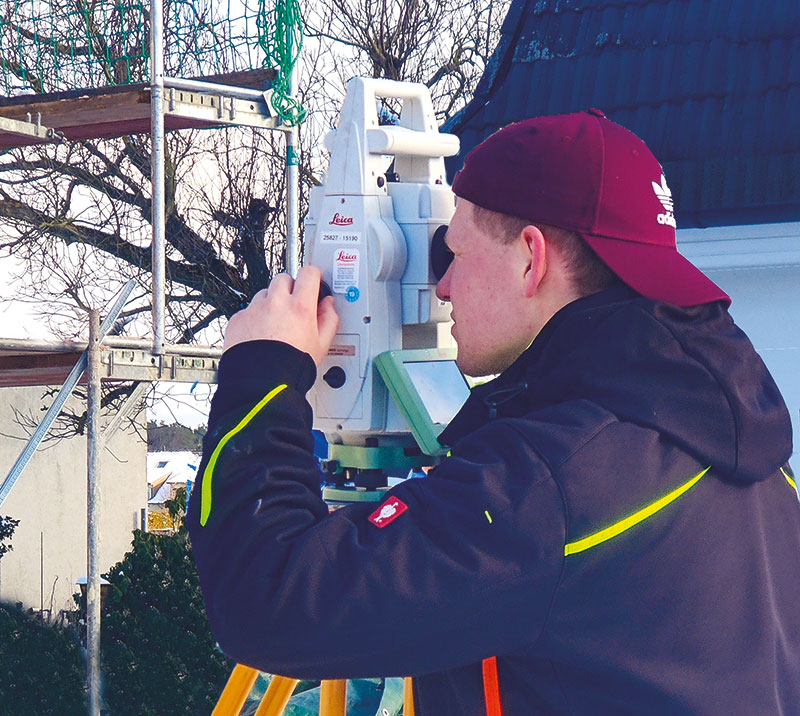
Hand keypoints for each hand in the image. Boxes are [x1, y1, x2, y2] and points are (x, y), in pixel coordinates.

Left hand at [223, 266, 339, 365]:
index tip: (313, 282)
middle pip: (284, 278)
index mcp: (300, 307)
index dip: (313, 276)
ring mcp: (254, 310)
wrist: (262, 383)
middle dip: (290, 288)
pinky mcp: (238, 319)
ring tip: (275, 324)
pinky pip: (248, 310)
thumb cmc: (292, 367)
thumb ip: (329, 319)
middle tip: (294, 305)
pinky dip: (254, 318)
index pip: (309, 273)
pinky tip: (260, 334)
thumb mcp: (322, 345)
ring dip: (271, 302)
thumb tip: (329, 306)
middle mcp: (276, 303)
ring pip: (264, 294)